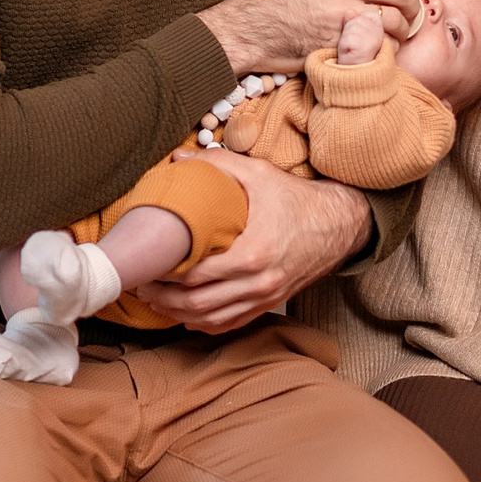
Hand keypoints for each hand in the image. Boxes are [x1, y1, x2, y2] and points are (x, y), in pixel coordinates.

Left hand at [133, 149, 369, 332]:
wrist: (339, 226)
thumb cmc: (298, 199)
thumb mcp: (260, 174)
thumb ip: (219, 164)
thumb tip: (178, 157)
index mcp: (252, 253)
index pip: (195, 276)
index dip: (164, 276)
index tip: (145, 267)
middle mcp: (258, 283)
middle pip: (197, 304)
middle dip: (163, 299)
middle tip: (141, 287)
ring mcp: (264, 298)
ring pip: (210, 320)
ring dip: (178, 315)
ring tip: (155, 302)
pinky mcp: (269, 304)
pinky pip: (229, 324)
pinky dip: (203, 323)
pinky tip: (185, 314)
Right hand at [198, 0, 420, 72]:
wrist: (244, 28)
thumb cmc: (270, 0)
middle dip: (410, 7)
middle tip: (410, 19)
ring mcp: (342, 10)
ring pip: (394, 18)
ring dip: (400, 31)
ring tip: (394, 38)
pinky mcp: (339, 39)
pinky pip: (378, 43)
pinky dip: (384, 49)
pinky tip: (377, 51)